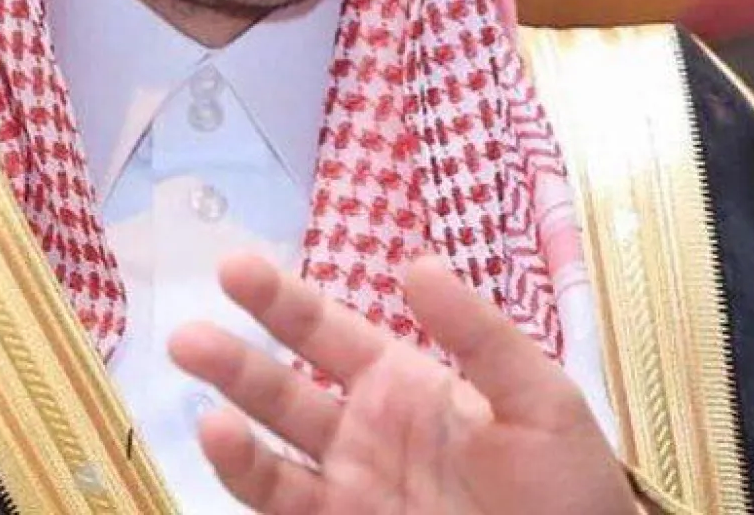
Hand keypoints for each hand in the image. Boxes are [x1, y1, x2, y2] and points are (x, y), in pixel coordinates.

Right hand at [168, 253, 637, 514]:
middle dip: (236, 357)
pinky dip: (248, 473)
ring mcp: (350, 488)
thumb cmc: (567, 484)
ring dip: (232, 412)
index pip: (326, 330)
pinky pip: (284, 503)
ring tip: (198, 390)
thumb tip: (414, 263)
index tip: (234, 268)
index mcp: (402, 381)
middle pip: (284, 384)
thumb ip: (477, 332)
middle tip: (187, 334)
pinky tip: (223, 440)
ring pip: (274, 443)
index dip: (279, 299)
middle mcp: (362, 429)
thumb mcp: (536, 395)